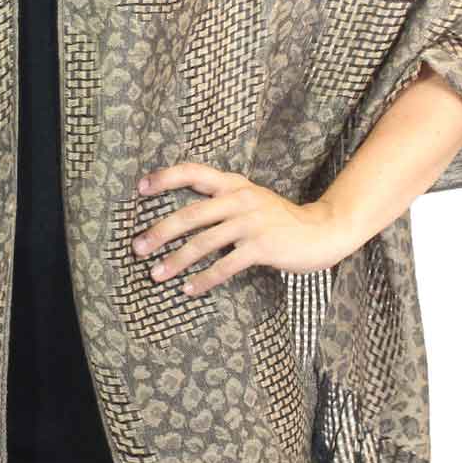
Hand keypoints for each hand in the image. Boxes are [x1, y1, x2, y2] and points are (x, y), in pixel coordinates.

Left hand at [133, 163, 354, 295]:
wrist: (323, 230)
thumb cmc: (280, 219)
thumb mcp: (251, 199)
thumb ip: (222, 200)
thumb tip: (182, 216)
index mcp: (234, 184)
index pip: (192, 172)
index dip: (164, 178)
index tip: (140, 189)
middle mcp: (240, 198)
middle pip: (190, 214)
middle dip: (160, 231)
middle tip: (137, 248)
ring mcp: (252, 222)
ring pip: (203, 242)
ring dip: (176, 260)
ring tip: (156, 274)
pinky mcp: (262, 246)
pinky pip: (225, 266)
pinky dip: (204, 280)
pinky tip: (189, 290)